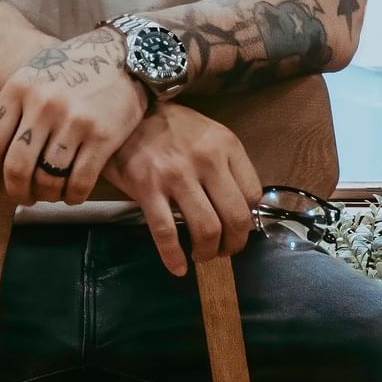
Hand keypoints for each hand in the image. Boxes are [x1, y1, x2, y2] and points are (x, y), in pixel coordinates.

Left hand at [0, 30, 148, 205]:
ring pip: (48, 178)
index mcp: (19, 88)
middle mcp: (43, 104)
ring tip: (49, 194)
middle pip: (16, 167)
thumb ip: (3, 114)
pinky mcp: (103, 135)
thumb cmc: (72, 70)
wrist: (125, 55)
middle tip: (23, 197)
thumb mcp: (32, 80)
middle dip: (16, 192)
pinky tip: (72, 193)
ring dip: (47, 196)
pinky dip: (73, 196)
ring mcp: (74, 120)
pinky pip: (80, 182)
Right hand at [99, 103, 261, 277]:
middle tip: (225, 250)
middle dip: (234, 244)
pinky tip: (178, 268)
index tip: (237, 226)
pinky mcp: (147, 188)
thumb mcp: (208, 133)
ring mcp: (176, 174)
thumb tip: (240, 205)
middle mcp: (206, 159)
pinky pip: (166, 232)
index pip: (253, 195)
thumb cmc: (171, 127)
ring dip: (208, 252)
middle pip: (235, 217)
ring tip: (202, 255)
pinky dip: (173, 257)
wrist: (127, 114)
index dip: (249, 219)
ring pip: (207, 229)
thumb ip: (226, 163)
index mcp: (225, 145)